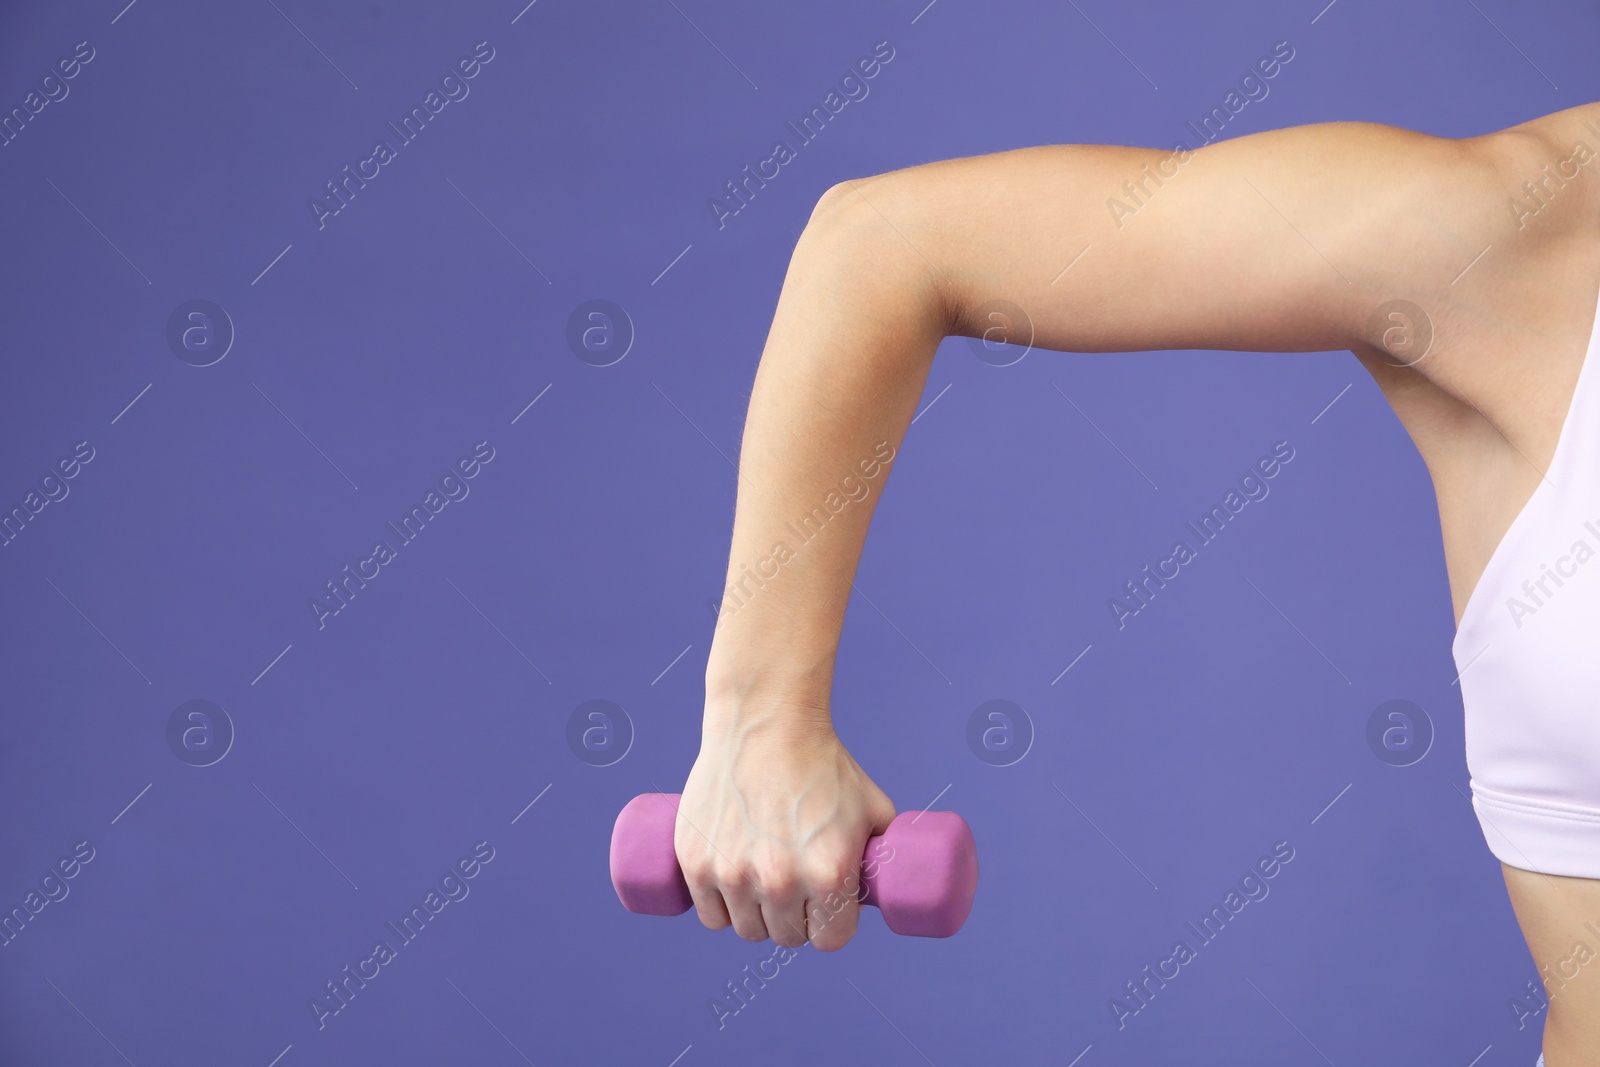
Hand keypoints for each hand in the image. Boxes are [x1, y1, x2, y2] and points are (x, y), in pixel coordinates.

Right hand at [674, 708, 895, 950]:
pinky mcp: (697, 861)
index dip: (832, 925)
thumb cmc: (823, 764)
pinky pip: (711, 914)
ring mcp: (733, 873)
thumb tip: (893, 884)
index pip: (830, 939)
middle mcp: (780, 881)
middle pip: (787, 937)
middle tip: (794, 889)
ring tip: (763, 886)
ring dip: (757, 917)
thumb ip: (882, 851)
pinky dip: (721, 909)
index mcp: (829, 873)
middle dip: (795, 919)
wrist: (766, 723)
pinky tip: (732, 891)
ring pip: (747, 930)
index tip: (827, 909)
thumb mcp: (873, 807)